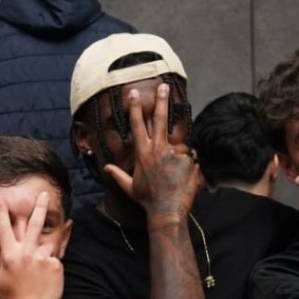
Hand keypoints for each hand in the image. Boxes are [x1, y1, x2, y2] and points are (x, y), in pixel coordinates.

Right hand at [0, 192, 63, 298]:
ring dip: (46, 244)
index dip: (3, 213)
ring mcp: (42, 258)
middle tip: (42, 193)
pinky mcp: (56, 264)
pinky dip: (52, 264)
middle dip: (37, 207)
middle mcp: (26, 253)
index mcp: (10, 255)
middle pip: (33, 224)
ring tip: (51, 241)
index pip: (5, 229)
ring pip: (46, 242)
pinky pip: (54, 259)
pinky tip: (49, 276)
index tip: (3, 199)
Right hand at [104, 83, 202, 221]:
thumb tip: (106, 167)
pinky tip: (185, 182)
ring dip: (179, 158)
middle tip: (164, 86)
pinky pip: (192, 160)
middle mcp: (158, 150)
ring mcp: (174, 154)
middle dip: (161, 102)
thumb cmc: (148, 200)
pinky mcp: (188, 161)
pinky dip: (191, 169)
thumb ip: (118, 175)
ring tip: (176, 177)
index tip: (134, 93)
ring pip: (179, 146)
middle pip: (159, 120)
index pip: (136, 126)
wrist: (167, 212)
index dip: (134, 108)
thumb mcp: (130, 187)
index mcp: (143, 154)